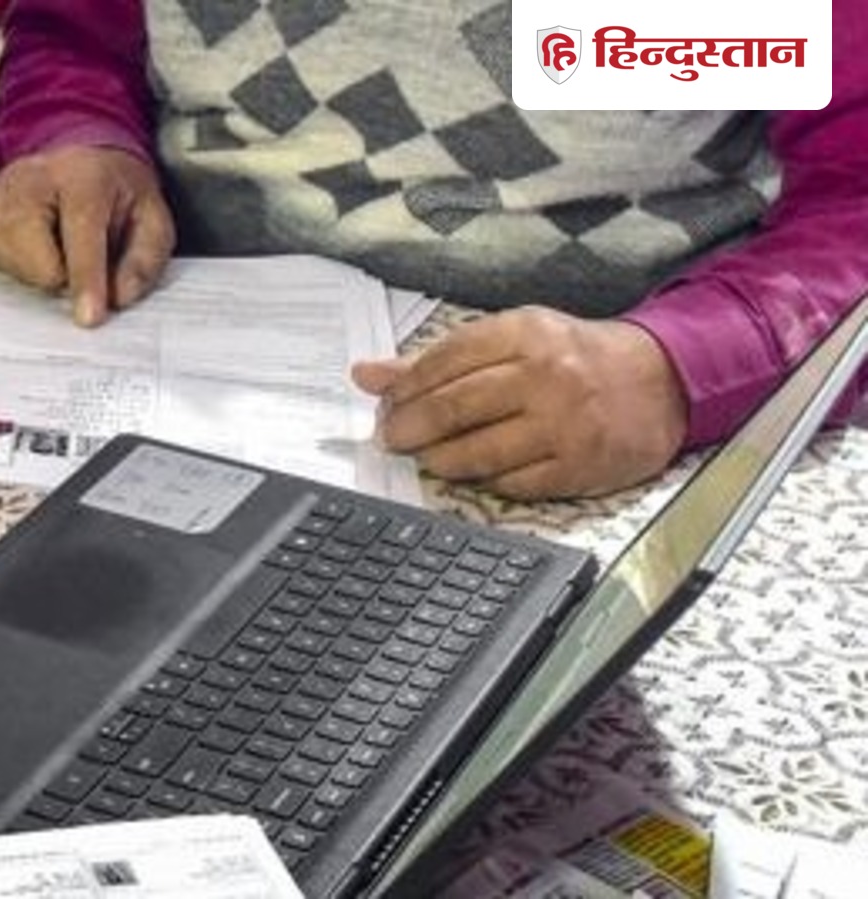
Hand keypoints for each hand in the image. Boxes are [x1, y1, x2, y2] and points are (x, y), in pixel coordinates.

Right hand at [0, 144, 174, 325]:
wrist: (76, 161)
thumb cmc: (112, 193)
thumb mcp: (151, 219)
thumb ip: (144, 259)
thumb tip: (119, 297)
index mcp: (82, 177)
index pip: (81, 235)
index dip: (87, 280)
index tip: (89, 316)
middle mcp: (30, 181)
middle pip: (42, 266)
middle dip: (65, 275)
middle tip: (76, 250)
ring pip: (17, 272)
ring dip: (41, 271)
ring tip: (53, 242)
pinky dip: (17, 267)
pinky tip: (30, 244)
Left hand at [351, 307, 688, 499]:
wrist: (662, 381)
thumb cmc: (572, 359)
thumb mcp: (512, 341)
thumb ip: (438, 359)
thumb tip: (365, 374)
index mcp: (526, 333)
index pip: (443, 361)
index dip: (404, 389)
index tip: (385, 406)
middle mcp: (547, 375)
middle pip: (453, 408)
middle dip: (409, 428)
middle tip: (392, 439)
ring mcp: (565, 423)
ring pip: (477, 452)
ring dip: (437, 460)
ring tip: (425, 458)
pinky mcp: (579, 466)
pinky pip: (511, 483)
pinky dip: (482, 481)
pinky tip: (471, 473)